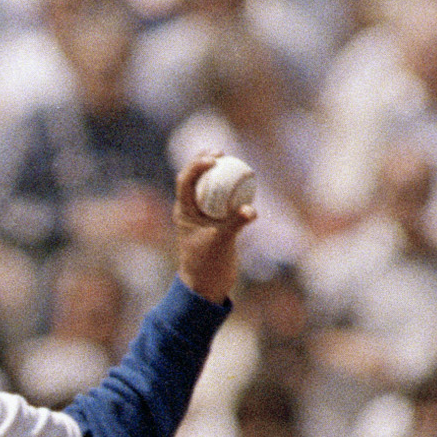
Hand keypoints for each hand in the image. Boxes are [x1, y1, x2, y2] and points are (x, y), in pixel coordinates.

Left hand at [173, 154, 252, 304]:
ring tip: (230, 158)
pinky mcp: (215, 222)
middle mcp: (191, 210)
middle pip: (194, 179)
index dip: (197, 165)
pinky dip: (231, 189)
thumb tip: (252, 210)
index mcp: (183, 212)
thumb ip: (236, 224)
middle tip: (219, 152)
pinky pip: (223, 199)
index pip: (185, 181)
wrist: (207, 284)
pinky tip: (244, 180)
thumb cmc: (208, 264)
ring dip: (217, 173)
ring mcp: (203, 215)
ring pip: (208, 187)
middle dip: (203, 162)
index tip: (214, 158)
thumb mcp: (222, 242)